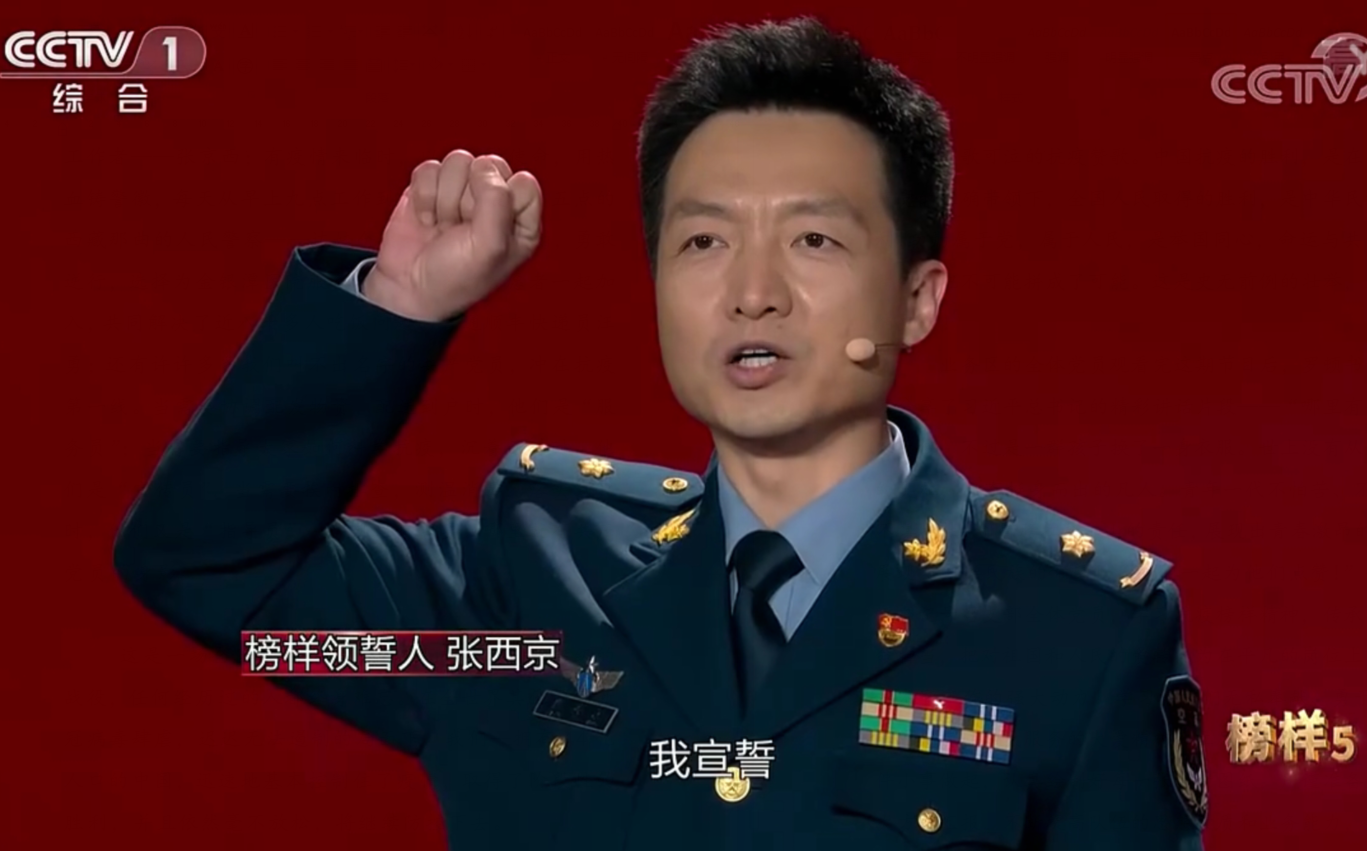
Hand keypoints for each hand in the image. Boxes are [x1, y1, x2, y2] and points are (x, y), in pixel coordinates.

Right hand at [365, 151, 542, 320]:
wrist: (408, 289)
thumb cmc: (456, 277)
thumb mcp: (490, 247)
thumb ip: (497, 200)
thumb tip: (483, 166)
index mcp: (521, 220)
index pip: (524, 183)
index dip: (501, 201)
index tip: (486, 230)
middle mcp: (495, 201)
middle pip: (490, 166)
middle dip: (470, 197)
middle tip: (462, 228)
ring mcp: (462, 191)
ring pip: (458, 161)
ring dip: (445, 199)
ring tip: (444, 226)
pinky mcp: (431, 186)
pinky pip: (430, 168)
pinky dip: (423, 196)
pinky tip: (427, 220)